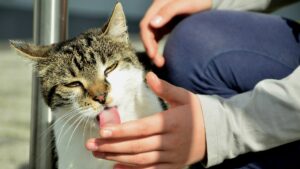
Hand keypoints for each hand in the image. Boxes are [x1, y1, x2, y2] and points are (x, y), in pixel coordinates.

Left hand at [86, 72, 205, 168]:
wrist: (217, 132)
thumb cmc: (198, 112)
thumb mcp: (184, 97)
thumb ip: (165, 88)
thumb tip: (149, 75)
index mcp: (172, 123)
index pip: (143, 128)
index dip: (122, 130)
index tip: (103, 130)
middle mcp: (171, 142)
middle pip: (137, 146)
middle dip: (112, 146)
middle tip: (91, 144)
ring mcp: (172, 156)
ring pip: (141, 160)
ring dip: (117, 157)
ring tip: (98, 153)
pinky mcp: (173, 166)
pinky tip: (116, 167)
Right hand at [140, 0, 211, 66]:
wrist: (209, 0)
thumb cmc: (200, 0)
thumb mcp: (187, 4)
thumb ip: (169, 12)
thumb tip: (152, 24)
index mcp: (158, 5)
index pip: (146, 25)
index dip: (147, 41)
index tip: (152, 55)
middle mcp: (157, 12)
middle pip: (147, 32)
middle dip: (150, 48)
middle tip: (159, 63)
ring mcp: (162, 18)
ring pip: (151, 36)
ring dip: (153, 49)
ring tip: (161, 62)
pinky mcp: (167, 24)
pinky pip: (158, 37)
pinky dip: (158, 46)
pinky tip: (163, 55)